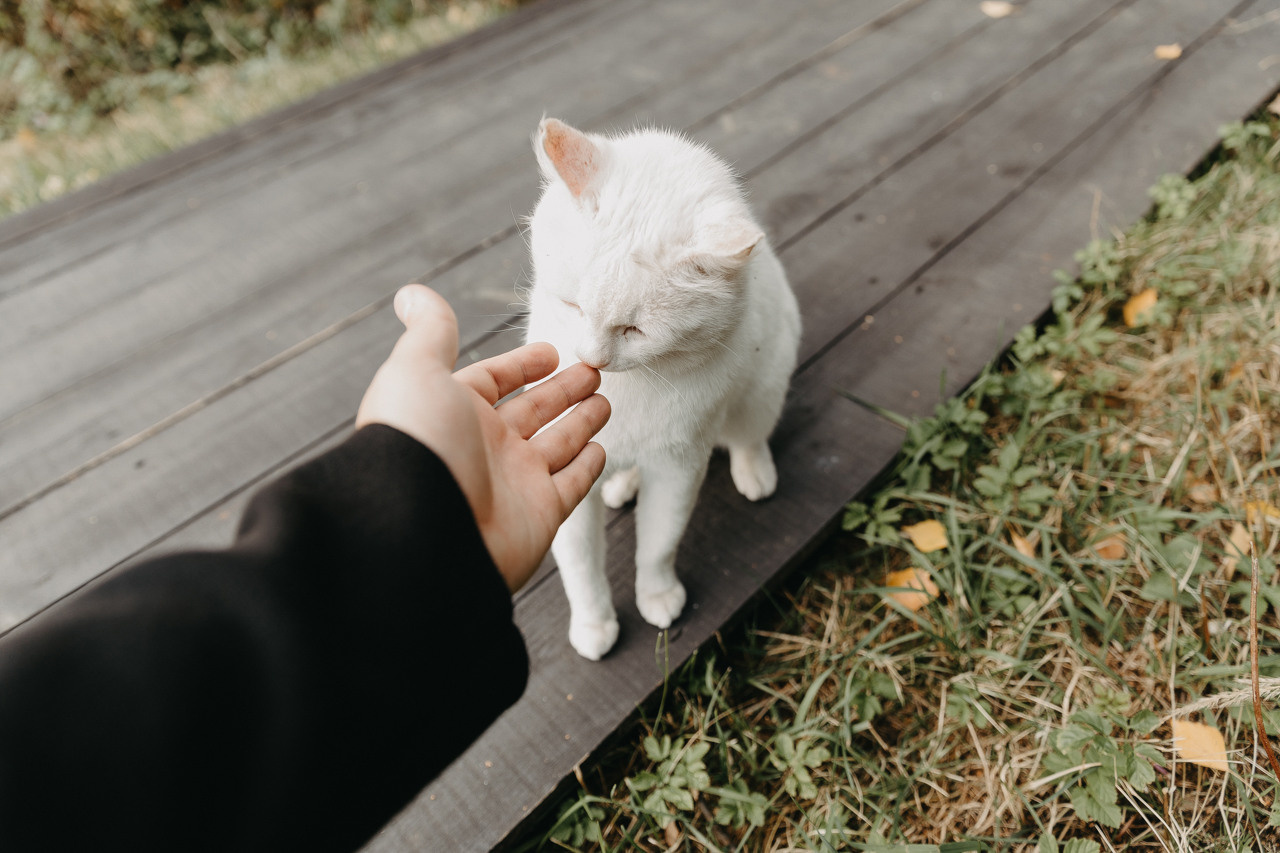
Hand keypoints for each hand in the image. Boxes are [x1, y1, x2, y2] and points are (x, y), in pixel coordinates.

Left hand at [356, 285, 608, 591]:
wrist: (423, 532)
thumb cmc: (417, 444)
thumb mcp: (417, 372)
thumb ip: (429, 333)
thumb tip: (411, 293)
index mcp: (454, 412)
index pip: (493, 380)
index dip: (521, 365)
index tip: (552, 352)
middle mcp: (484, 447)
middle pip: (532, 410)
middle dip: (563, 389)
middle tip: (594, 371)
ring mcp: (514, 482)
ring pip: (558, 443)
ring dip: (582, 421)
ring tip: (605, 402)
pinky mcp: (541, 514)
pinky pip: (571, 485)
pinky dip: (588, 467)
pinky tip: (602, 448)